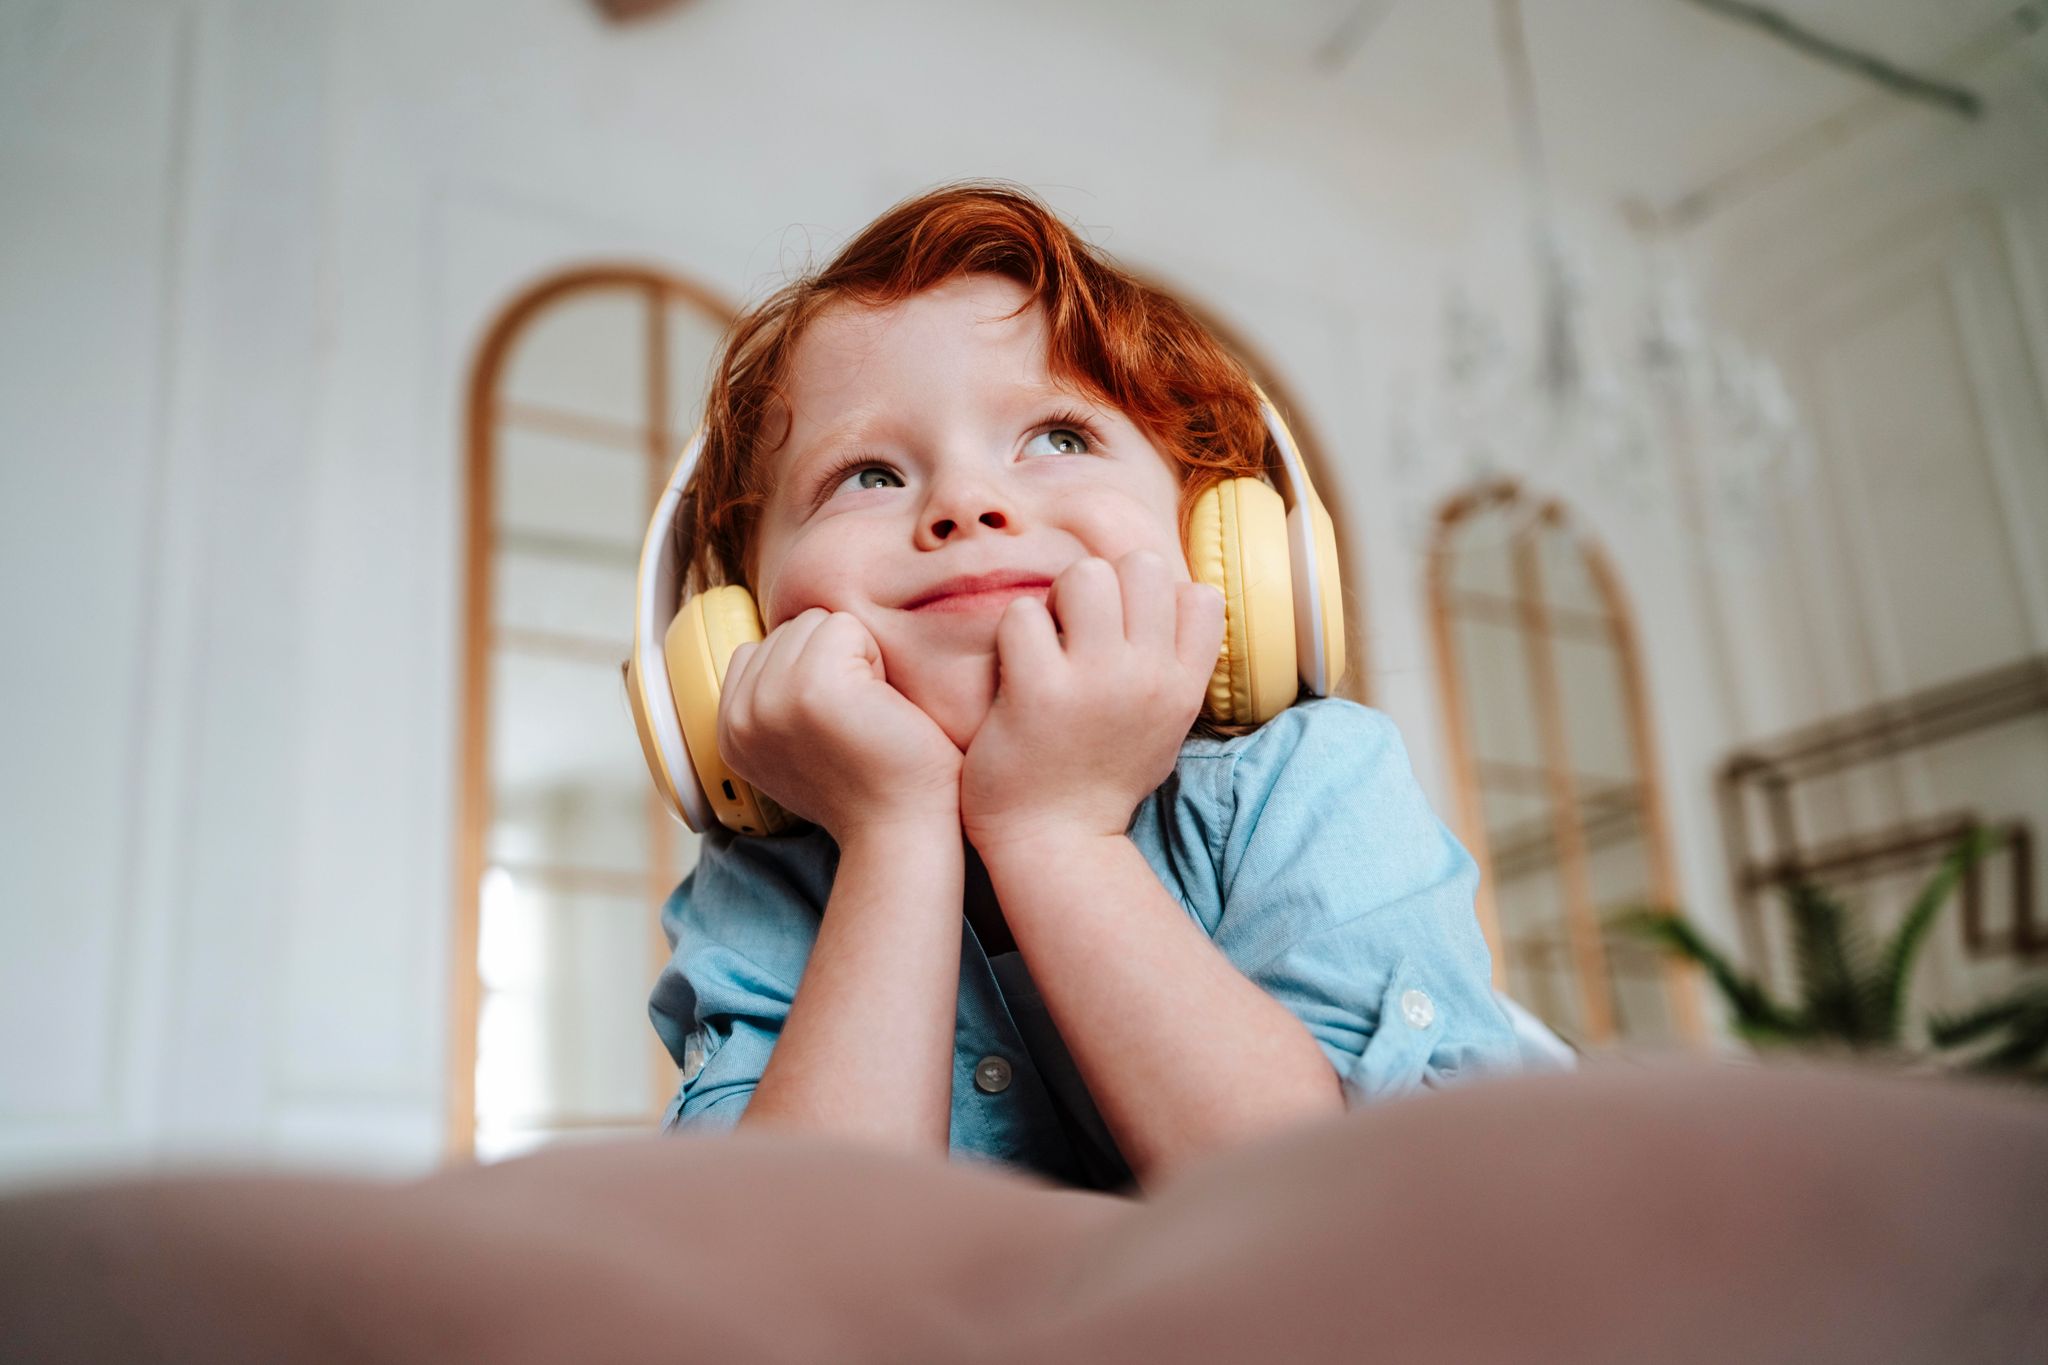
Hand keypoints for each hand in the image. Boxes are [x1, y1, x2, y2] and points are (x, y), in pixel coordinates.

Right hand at [718, 607, 962, 841]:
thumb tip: (789, 643)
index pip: (761, 647)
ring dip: (855, 656)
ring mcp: (772, 699)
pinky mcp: (813, 687)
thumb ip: (777, 700)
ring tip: (867, 711)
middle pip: (791, 627)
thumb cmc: (869, 785)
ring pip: (817, 622)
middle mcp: (741, 715)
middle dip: (834, 659)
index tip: (833, 723)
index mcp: (730, 730)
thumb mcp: (798, 745)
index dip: (810, 670)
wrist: (900, 831)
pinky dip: (875, 656)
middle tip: (856, 718)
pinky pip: (845, 626)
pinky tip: (880, 705)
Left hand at [960, 550, 1224, 856]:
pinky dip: (1014, 634)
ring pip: (1086, 575)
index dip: (1156, 600)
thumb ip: (1176, 665)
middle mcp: (1149, 678)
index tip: (1126, 635)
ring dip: (1058, 600)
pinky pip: (1024, 615)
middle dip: (1103, 585)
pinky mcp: (1039, 692)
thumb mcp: (1165, 725)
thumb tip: (1183, 596)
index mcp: (1183, 686)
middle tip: (1078, 630)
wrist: (1056, 844)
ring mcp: (1097, 683)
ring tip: (1048, 642)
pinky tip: (1015, 670)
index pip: (1200, 595)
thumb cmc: (1103, 778)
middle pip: (1140, 567)